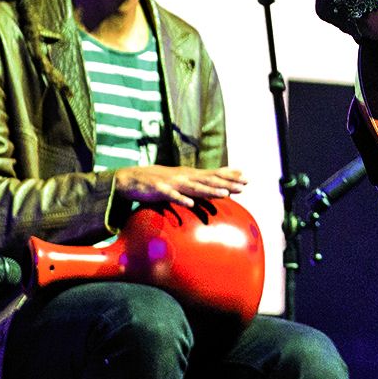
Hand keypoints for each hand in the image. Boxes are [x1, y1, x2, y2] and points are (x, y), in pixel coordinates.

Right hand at [112, 165, 247, 207]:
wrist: (130, 178)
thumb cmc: (159, 180)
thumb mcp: (181, 179)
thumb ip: (197, 182)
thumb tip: (216, 185)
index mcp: (189, 174)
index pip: (213, 174)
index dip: (230, 176)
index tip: (247, 178)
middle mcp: (184, 176)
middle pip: (209, 181)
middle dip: (227, 184)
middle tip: (244, 186)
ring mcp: (172, 182)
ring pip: (194, 187)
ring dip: (209, 191)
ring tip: (225, 194)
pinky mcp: (159, 190)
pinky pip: (171, 196)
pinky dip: (181, 199)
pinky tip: (190, 204)